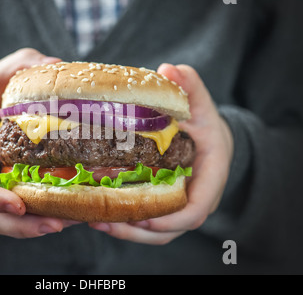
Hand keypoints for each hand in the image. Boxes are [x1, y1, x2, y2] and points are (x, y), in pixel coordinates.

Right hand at [0, 48, 77, 237]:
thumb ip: (19, 66)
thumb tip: (56, 65)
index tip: (18, 205)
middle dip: (21, 226)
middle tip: (57, 224)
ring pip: (3, 221)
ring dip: (34, 228)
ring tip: (71, 222)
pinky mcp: (0, 191)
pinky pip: (15, 213)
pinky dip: (36, 219)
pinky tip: (67, 214)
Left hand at [90, 64, 233, 244]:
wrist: (209, 139)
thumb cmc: (204, 123)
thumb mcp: (200, 104)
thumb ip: (190, 87)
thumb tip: (170, 70)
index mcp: (209, 179)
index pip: (194, 210)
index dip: (169, 218)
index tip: (141, 216)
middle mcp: (195, 199)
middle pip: (168, 229)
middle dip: (136, 230)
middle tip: (103, 222)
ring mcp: (179, 207)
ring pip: (155, 231)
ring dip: (126, 231)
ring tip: (94, 222)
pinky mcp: (165, 207)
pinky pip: (148, 223)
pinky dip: (125, 223)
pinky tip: (99, 216)